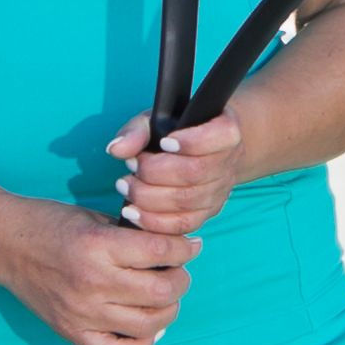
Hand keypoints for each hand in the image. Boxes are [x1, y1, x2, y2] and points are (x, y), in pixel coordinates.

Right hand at [0, 190, 196, 344]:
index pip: (161, 251)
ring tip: (162, 295)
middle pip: (163, 291)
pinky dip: (143, 342)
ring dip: (167, 309)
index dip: (185, 247)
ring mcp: (82, 313)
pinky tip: (144, 325)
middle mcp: (92, 283)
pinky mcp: (72, 333)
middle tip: (177, 270)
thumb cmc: (50, 224)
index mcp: (97, 246)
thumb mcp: (95, 218)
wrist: (3, 245)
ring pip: (150, 324)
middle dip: (181, 279)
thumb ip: (133, 236)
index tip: (191, 245)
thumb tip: (177, 249)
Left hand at [105, 106, 245, 238]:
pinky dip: (154, 221)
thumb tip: (117, 149)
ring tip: (125, 186)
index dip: (192, 141)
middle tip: (131, 167)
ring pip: (187, 202)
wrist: (203, 151)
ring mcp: (220, 191)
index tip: (165, 142)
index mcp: (226, 131)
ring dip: (148, 197)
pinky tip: (133, 212)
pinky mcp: (207, 212)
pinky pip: (183, 224)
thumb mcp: (156, 120)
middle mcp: (228, 163)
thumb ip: (137, 131)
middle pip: (195, 173)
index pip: (220, 136)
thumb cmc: (178, 131)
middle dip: (154, 172)